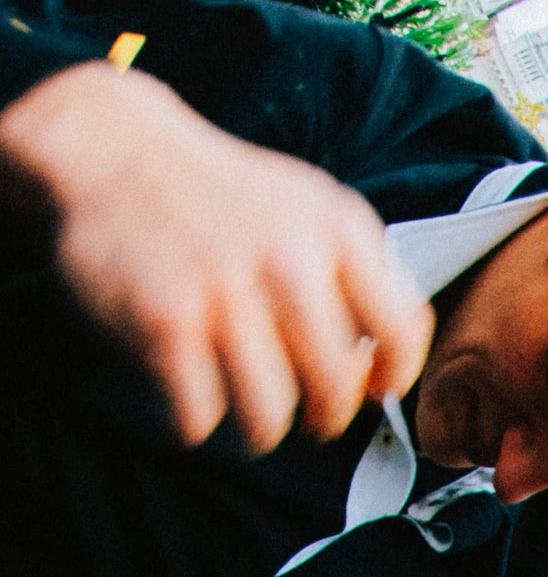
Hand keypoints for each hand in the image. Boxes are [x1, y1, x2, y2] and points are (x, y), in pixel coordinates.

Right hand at [0, 60, 432, 450]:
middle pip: (335, 395)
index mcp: (337, 230)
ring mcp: (226, 294)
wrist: (114, 148)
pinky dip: (190, 418)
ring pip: (268, 421)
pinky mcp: (167, 322)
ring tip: (239, 401)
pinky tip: (186, 388)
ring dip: (253, 428)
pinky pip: (198, 420)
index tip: (369, 389)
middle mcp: (289, 261)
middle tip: (298, 408)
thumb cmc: (221, 198)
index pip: (404, 333)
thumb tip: (386, 372)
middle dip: (319, 420)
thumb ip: (359, 275)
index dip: (389, 378)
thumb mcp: (308, 208)